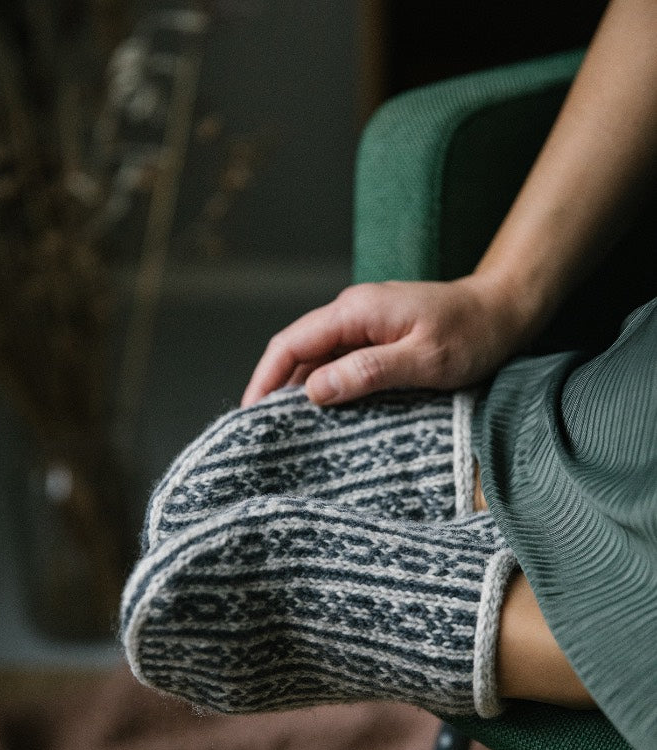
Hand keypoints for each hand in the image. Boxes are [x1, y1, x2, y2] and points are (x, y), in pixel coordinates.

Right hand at [242, 275, 528, 406]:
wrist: (505, 309)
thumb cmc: (473, 333)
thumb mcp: (424, 358)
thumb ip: (368, 371)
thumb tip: (314, 389)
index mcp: (356, 311)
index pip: (291, 343)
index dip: (264, 379)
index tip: (249, 415)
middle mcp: (353, 312)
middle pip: (297, 351)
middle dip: (275, 389)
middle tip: (263, 434)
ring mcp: (364, 324)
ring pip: (317, 359)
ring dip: (300, 392)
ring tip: (289, 432)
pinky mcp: (377, 337)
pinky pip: (339, 362)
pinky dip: (326, 388)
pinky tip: (326, 416)